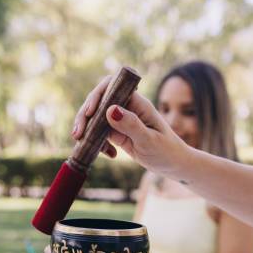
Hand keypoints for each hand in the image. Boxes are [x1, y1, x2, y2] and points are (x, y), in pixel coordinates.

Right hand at [72, 76, 187, 177]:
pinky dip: (98, 143)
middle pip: (99, 102)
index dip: (97, 96)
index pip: (111, 87)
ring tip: (82, 143)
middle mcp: (127, 108)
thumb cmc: (167, 151)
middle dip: (85, 116)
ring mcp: (121, 120)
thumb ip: (131, 125)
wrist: (174, 165)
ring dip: (87, 130)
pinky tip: (110, 156)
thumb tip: (110, 110)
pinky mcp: (118, 133)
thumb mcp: (149, 140)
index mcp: (137, 103)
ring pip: (96, 118)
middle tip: (78, 134)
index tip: (90, 112)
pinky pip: (100, 133)